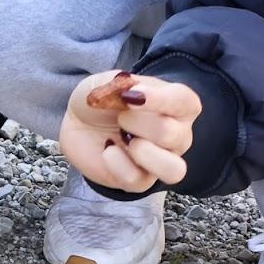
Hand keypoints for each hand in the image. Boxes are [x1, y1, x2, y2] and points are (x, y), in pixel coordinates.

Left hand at [58, 70, 201, 193]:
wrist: (78, 122)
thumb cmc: (102, 99)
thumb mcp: (104, 82)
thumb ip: (118, 84)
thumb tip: (132, 94)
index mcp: (176, 104)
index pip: (184, 101)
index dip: (160, 100)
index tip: (129, 97)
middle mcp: (178, 134)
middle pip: (172, 134)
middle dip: (138, 123)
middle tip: (120, 117)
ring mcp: (161, 160)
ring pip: (174, 170)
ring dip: (143, 152)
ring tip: (123, 138)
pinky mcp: (140, 180)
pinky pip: (138, 180)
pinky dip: (117, 164)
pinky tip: (107, 150)